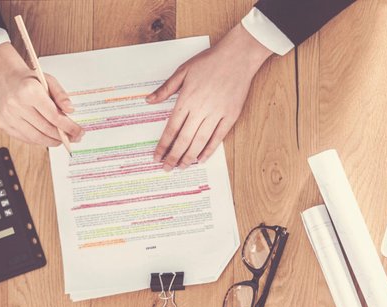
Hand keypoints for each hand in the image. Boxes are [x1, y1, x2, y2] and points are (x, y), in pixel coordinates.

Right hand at [0, 42, 84, 147]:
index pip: (53, 116)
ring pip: (36, 138)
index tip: (79, 132)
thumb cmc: (29, 81)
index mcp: (28, 91)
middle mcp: (16, 104)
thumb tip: (70, 110)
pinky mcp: (4, 125)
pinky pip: (26, 138)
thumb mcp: (48, 80)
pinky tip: (48, 137)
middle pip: (46, 129)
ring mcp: (8, 116)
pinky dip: (40, 140)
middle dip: (63, 136)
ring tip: (62, 139)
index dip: (69, 127)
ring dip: (52, 141)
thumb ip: (61, 95)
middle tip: (74, 137)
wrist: (5, 80)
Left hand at [146, 24, 271, 169]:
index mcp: (187, 99)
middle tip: (167, 169)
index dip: (163, 145)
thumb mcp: (183, 71)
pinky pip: (218, 137)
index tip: (157, 157)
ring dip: (190, 157)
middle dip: (174, 156)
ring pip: (200, 142)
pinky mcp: (230, 116)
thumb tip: (148, 100)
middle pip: (184, 139)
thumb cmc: (209, 61)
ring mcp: (217, 114)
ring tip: (182, 167)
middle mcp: (200, 109)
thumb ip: (166, 89)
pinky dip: (209, 150)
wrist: (237, 57)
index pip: (171, 128)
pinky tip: (202, 158)